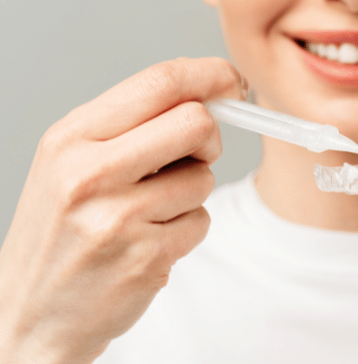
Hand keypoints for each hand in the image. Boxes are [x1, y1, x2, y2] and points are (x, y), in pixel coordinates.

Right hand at [0, 57, 246, 362]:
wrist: (30, 313)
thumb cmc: (60, 232)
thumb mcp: (72, 163)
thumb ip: (132, 125)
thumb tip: (207, 93)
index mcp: (71, 138)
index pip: (160, 82)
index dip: (210, 75)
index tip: (232, 82)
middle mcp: (90, 174)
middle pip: (196, 123)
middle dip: (209, 139)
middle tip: (195, 155)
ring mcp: (118, 219)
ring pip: (204, 178)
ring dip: (190, 194)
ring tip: (148, 214)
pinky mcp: (146, 258)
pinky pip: (201, 221)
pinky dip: (186, 229)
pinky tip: (149, 242)